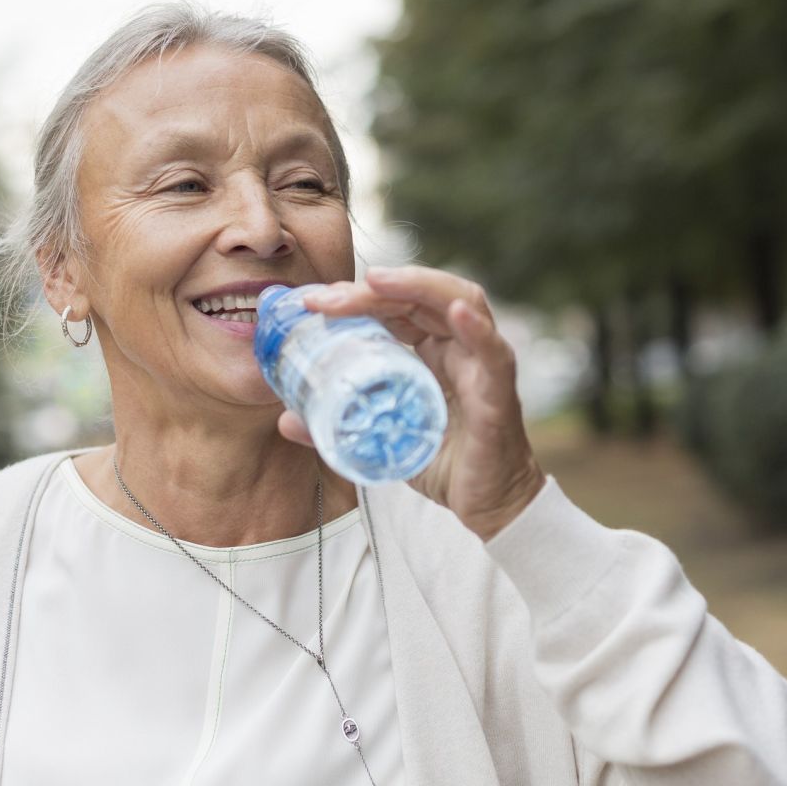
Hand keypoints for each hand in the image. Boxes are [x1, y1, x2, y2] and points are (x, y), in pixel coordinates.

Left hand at [276, 265, 545, 540]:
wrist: (488, 506)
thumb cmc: (446, 465)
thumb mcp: (383, 440)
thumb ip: (339, 427)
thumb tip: (288, 419)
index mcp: (435, 350)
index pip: (399, 305)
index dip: (359, 295)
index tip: (314, 301)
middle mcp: (462, 346)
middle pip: (424, 295)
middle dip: (375, 288)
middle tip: (327, 297)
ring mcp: (484, 364)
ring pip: (462, 302)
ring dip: (418, 286)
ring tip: (376, 282)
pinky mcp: (498, 394)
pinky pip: (493, 354)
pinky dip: (477, 329)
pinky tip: (457, 311)